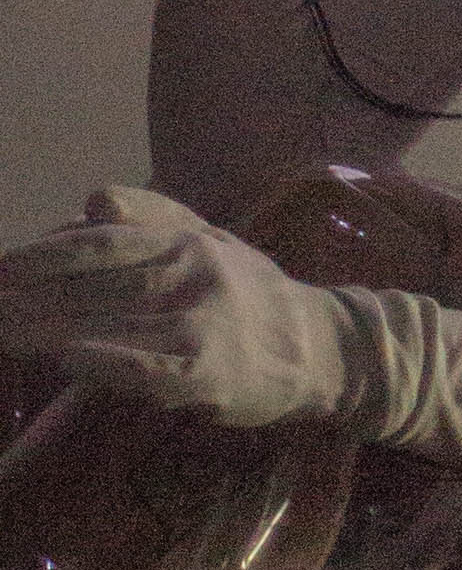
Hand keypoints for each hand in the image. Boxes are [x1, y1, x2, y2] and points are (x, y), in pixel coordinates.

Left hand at [0, 189, 361, 429]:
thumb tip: (91, 198)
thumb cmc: (251, 294)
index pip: (98, 242)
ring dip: (43, 328)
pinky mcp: (210, 371)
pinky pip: (149, 365)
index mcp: (185, 238)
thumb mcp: (210, 237)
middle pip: (92, 282)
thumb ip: (152, 216)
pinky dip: (107, 360)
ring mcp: (201, 320)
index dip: (38, 255)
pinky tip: (68, 358)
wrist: (323, 346)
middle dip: (24, 295)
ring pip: (109, 320)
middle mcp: (191, 270)